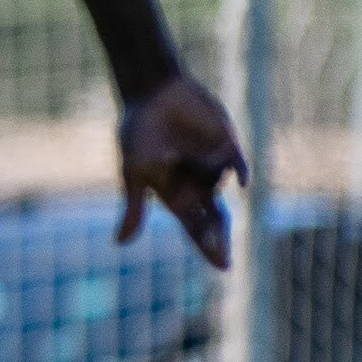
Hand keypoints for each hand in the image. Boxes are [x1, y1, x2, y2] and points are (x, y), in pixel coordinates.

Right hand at [115, 72, 244, 269]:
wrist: (153, 93)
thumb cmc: (138, 133)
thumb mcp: (133, 173)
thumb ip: (134, 207)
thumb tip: (120, 244)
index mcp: (174, 194)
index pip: (195, 228)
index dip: (209, 248)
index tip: (224, 267)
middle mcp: (197, 184)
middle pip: (215, 219)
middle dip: (220, 240)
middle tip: (225, 262)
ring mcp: (214, 165)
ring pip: (221, 187)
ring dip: (210, 193)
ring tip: (184, 173)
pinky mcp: (228, 146)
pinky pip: (238, 165)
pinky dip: (240, 174)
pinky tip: (241, 183)